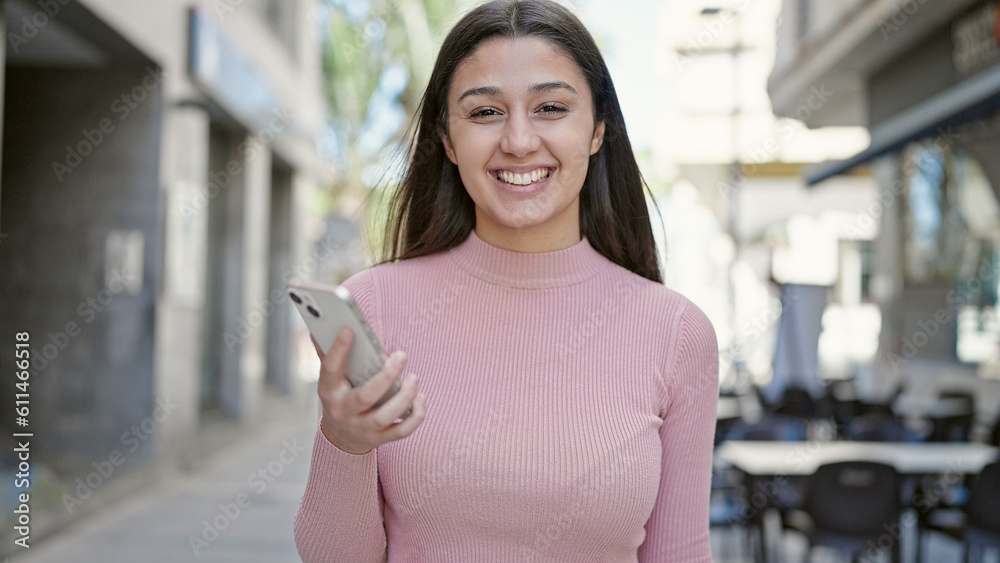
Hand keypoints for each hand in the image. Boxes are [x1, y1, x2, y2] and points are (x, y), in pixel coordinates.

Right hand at [311, 327, 426, 454]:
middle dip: (386, 376)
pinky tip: (420, 399)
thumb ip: (328, 353)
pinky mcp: (378, 439)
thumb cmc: (340, 395)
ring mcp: (360, 428)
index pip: (329, 369)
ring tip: (413, 378)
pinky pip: (401, 432)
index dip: (338, 349)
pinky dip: (415, 416)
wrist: (340, 436)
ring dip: (404, 397)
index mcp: (328, 390)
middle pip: (364, 397)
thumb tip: (319, 328)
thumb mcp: (331, 377)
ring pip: (384, 417)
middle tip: (402, 355)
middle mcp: (343, 411)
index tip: (349, 330)